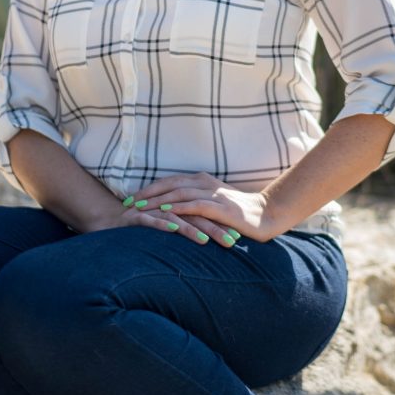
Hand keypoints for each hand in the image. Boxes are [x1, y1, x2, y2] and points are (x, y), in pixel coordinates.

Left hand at [129, 173, 274, 245]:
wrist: (266, 214)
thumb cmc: (237, 212)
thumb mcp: (213, 203)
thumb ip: (194, 201)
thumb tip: (170, 208)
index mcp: (202, 180)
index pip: (169, 181)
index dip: (149, 188)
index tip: (130, 198)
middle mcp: (205, 183)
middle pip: (169, 184)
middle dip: (147, 194)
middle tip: (128, 203)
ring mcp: (214, 194)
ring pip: (179, 193)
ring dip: (157, 200)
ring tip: (140, 208)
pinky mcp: (222, 208)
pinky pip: (196, 205)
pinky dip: (179, 207)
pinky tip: (166, 212)